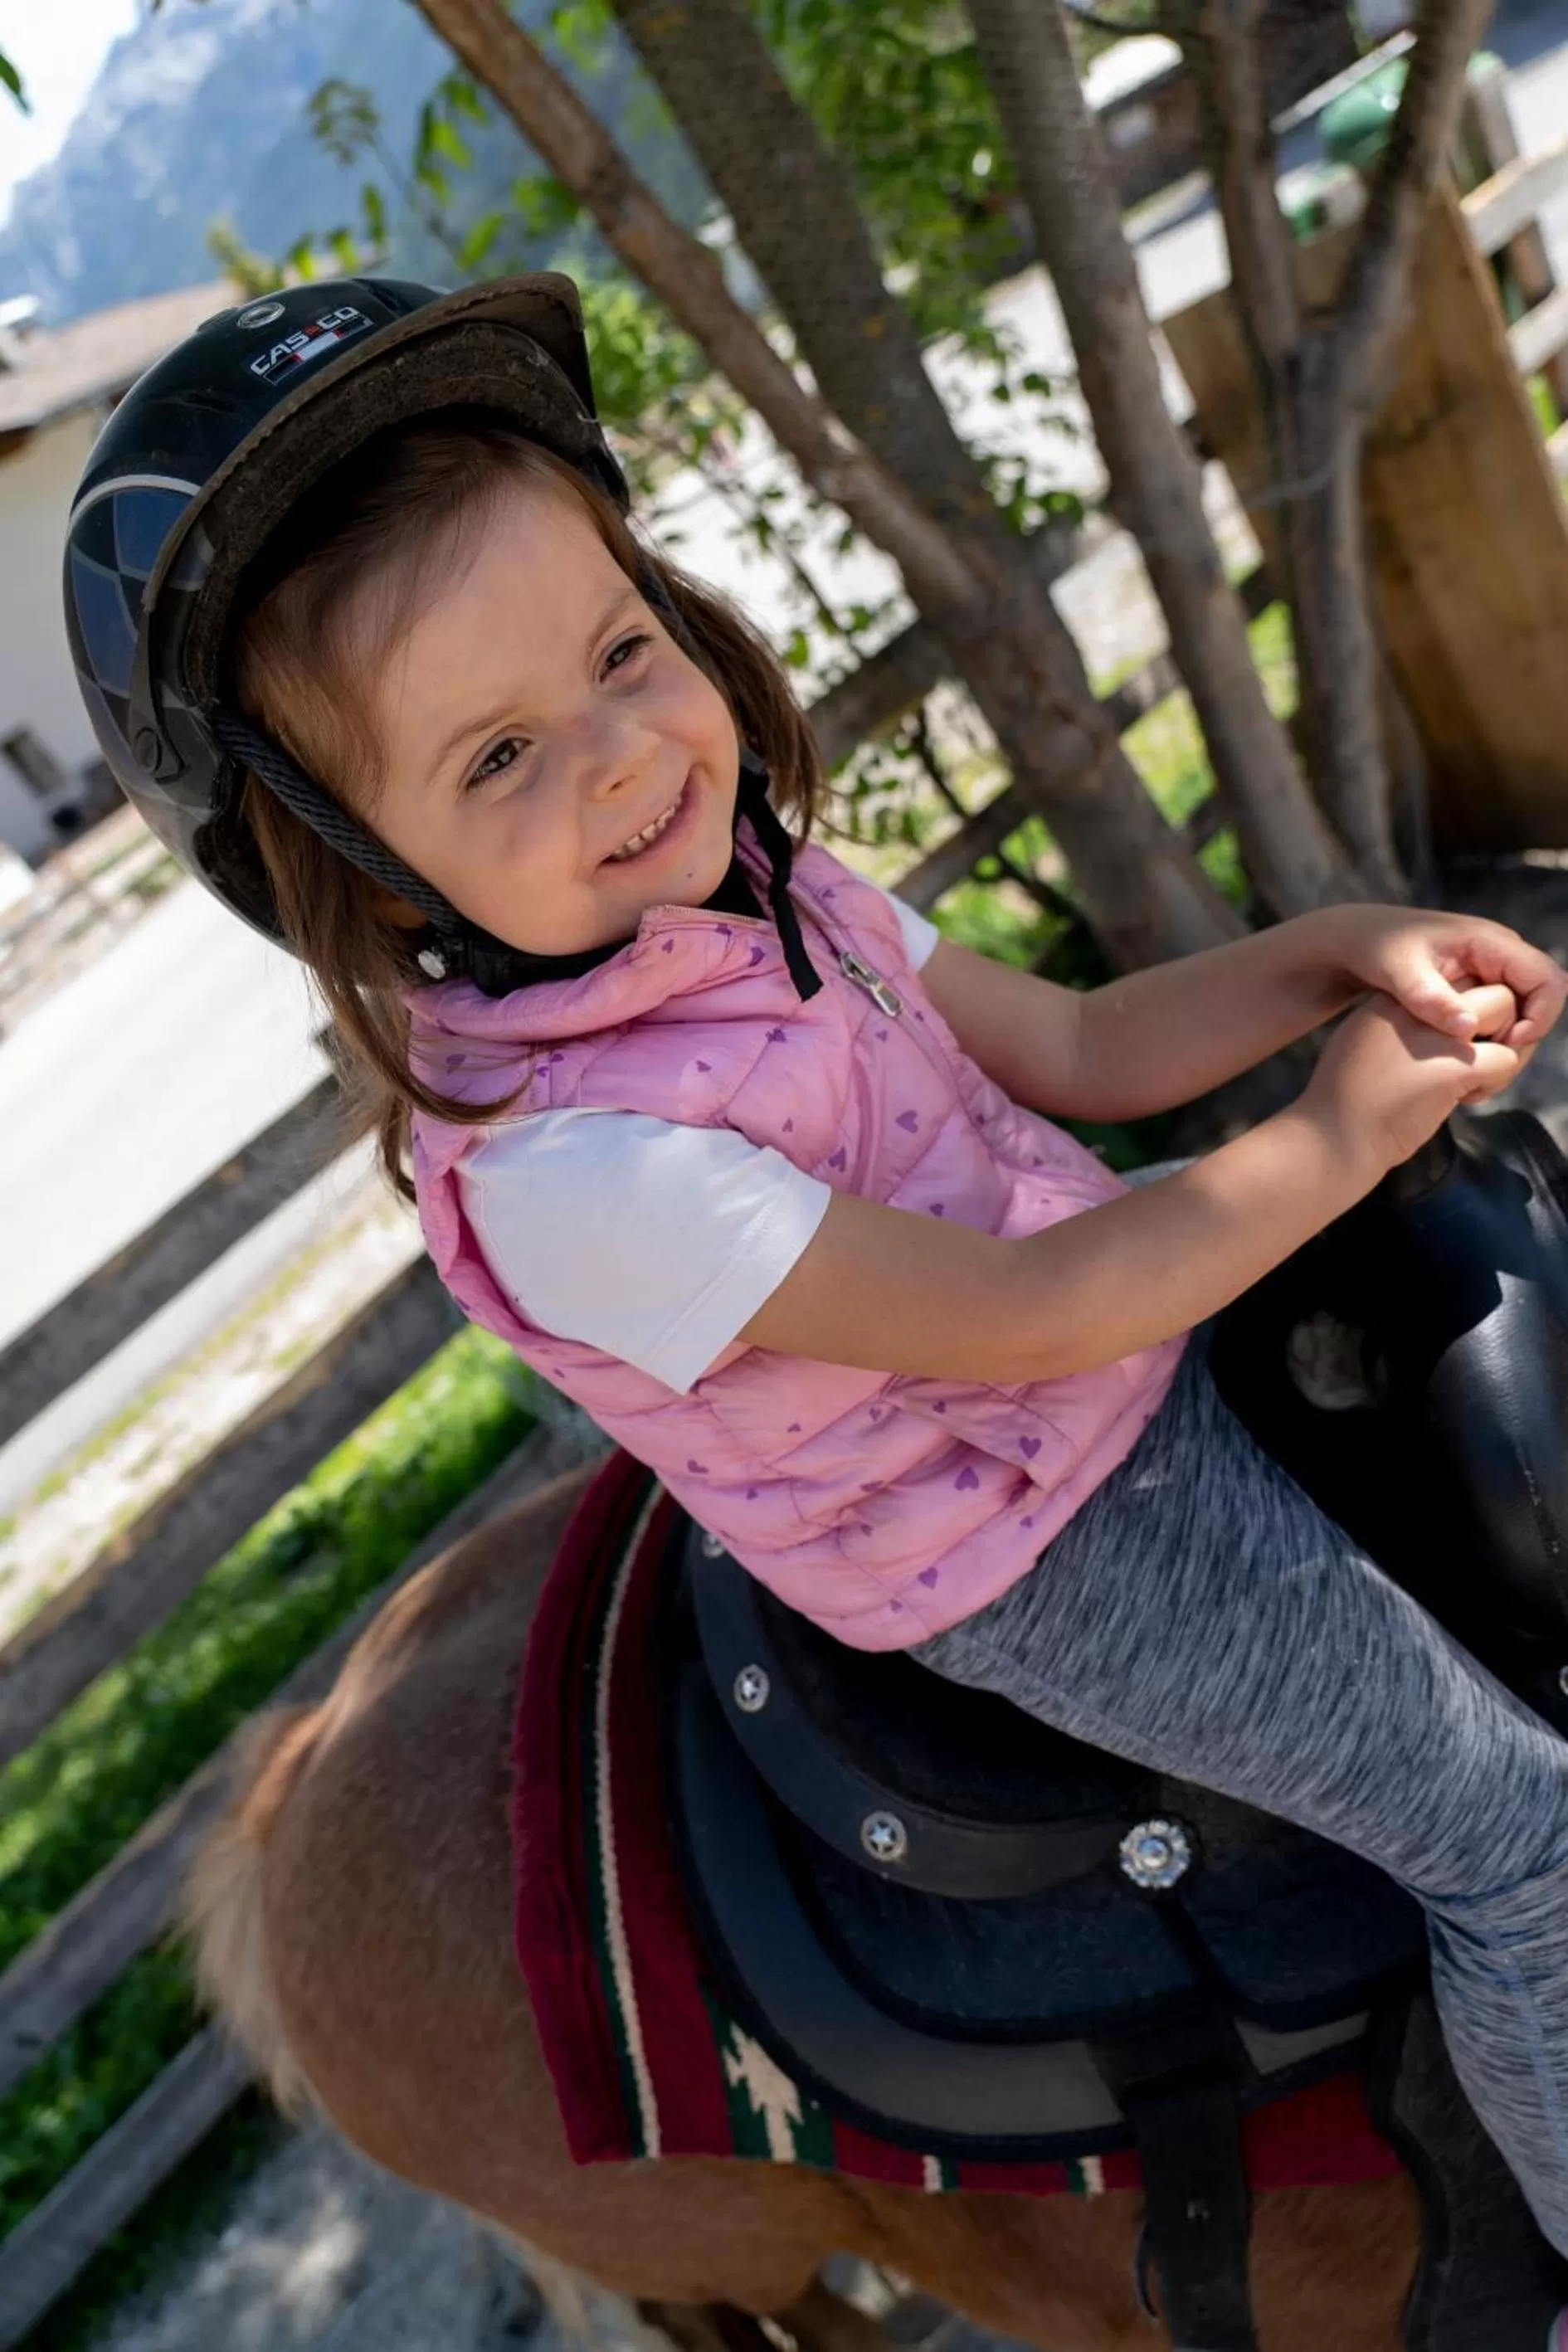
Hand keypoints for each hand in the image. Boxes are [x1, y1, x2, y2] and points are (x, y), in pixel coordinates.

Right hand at [1306, 985, 1523, 1175]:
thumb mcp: (1359, 1044)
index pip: (1450, 978)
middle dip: (1494, 1017)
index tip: (1453, 1039)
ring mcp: (1437, 1032)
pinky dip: (1497, 1082)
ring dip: (1502, 1043)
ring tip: (1475, 1078)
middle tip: (1480, 1053)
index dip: (1462, 1007)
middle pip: (1481, 982)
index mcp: (1391, 996)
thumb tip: (1429, 1024)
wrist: (1334, 1137)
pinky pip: (1506, 1059)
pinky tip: (1465, 1099)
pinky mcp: (1457, 1065)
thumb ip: (1394, 1026)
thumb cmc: (1343, 1101)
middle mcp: (1416, 1004)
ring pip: (1504, 1009)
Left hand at [1318, 905, 1566, 1052]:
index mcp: (1492, 943)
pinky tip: (1461, 1063)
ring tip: (1474, 1072)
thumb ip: (1430, 999)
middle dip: (1524, 1038)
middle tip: (1489, 1070)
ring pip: (1523, 1014)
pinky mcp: (1477, 988)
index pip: (1549, 980)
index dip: (1540, 1017)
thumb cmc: (1375, 949)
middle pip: (1542, 1001)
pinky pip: (1502, 1017)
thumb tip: (1468, 1029)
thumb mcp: (1398, 974)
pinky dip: (1490, 1042)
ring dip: (1507, 1045)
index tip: (1507, 1046)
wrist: (1355, 940)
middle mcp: (1500, 955)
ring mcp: (1490, 971)